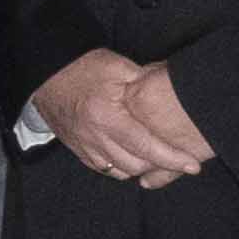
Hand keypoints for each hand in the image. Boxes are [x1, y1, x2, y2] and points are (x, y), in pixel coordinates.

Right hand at [35, 47, 212, 186]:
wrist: (45, 73)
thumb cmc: (84, 67)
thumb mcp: (118, 66)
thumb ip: (147, 81)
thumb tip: (175, 91)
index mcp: (107, 116)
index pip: (146, 146)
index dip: (172, 159)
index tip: (193, 165)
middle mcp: (94, 137)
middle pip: (135, 165)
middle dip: (160, 165)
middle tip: (179, 158)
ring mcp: (84, 146)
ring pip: (120, 171)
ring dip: (141, 167)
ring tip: (156, 158)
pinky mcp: (77, 149)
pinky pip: (105, 169)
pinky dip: (122, 167)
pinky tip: (131, 156)